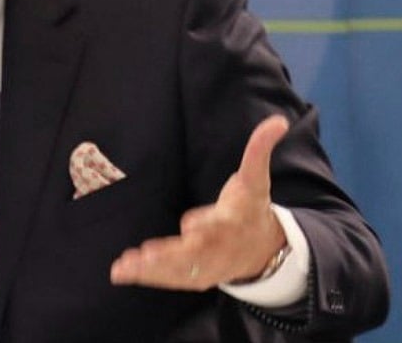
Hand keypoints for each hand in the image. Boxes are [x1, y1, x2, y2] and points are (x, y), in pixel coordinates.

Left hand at [110, 115, 288, 289]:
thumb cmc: (251, 207)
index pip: (218, 224)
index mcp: (232, 221)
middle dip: (170, 255)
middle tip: (147, 255)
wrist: (264, 248)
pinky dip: (147, 277)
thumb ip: (259, 149)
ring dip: (151, 270)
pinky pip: (170, 279)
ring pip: (178, 270)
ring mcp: (207, 266)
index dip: (204, 224)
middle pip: (194, 254)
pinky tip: (123, 273)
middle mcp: (218, 248)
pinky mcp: (195, 277)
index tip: (190, 224)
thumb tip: (278, 121)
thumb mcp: (256, 177)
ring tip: (124, 267)